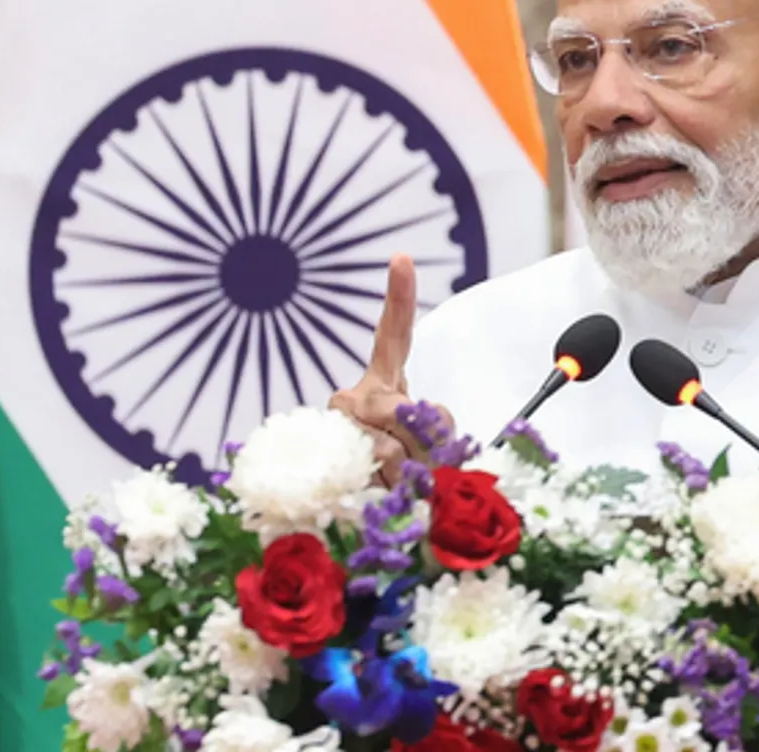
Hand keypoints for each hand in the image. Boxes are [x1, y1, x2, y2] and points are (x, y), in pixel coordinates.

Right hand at [328, 254, 453, 485]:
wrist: (352, 500)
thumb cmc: (404, 468)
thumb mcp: (430, 441)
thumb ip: (434, 430)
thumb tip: (414, 437)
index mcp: (382, 383)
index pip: (393, 337)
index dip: (398, 298)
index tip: (401, 258)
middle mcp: (353, 397)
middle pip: (401, 410)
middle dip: (422, 443)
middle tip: (422, 464)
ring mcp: (336, 427)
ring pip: (389, 450)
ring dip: (407, 475)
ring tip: (399, 483)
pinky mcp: (324, 460)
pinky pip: (369, 474)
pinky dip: (385, 489)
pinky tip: (380, 492)